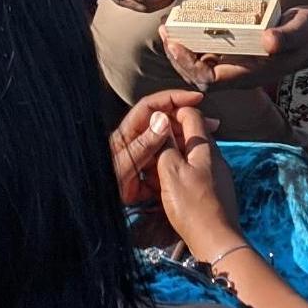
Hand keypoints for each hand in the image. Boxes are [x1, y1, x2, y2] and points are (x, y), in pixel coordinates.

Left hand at [109, 89, 211, 204]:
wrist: (94, 208)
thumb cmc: (102, 184)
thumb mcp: (123, 165)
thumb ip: (143, 144)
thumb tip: (163, 118)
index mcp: (127, 134)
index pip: (152, 106)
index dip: (173, 98)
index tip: (196, 98)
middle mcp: (135, 143)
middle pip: (164, 124)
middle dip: (187, 121)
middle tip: (212, 124)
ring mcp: (140, 160)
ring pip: (168, 146)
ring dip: (186, 144)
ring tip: (206, 147)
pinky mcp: (143, 179)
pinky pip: (164, 168)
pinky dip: (178, 167)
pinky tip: (192, 169)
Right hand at [155, 105, 243, 259]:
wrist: (215, 240)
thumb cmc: (192, 205)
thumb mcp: (171, 172)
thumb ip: (166, 146)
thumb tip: (162, 122)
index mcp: (204, 147)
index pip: (191, 114)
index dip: (172, 112)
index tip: (154, 120)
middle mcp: (214, 156)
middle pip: (191, 135)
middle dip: (170, 136)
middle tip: (149, 146)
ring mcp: (217, 174)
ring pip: (191, 155)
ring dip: (173, 156)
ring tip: (153, 167)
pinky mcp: (215, 190)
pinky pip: (195, 172)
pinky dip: (180, 173)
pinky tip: (167, 185)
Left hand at [162, 6, 307, 90]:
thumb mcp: (301, 32)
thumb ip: (285, 37)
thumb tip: (268, 41)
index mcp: (250, 73)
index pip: (209, 79)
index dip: (188, 65)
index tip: (175, 43)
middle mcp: (239, 71)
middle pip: (198, 74)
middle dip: (177, 57)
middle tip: (165, 31)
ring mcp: (238, 63)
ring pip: (200, 64)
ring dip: (182, 48)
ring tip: (168, 26)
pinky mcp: (238, 51)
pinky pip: (209, 51)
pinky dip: (193, 39)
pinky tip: (185, 22)